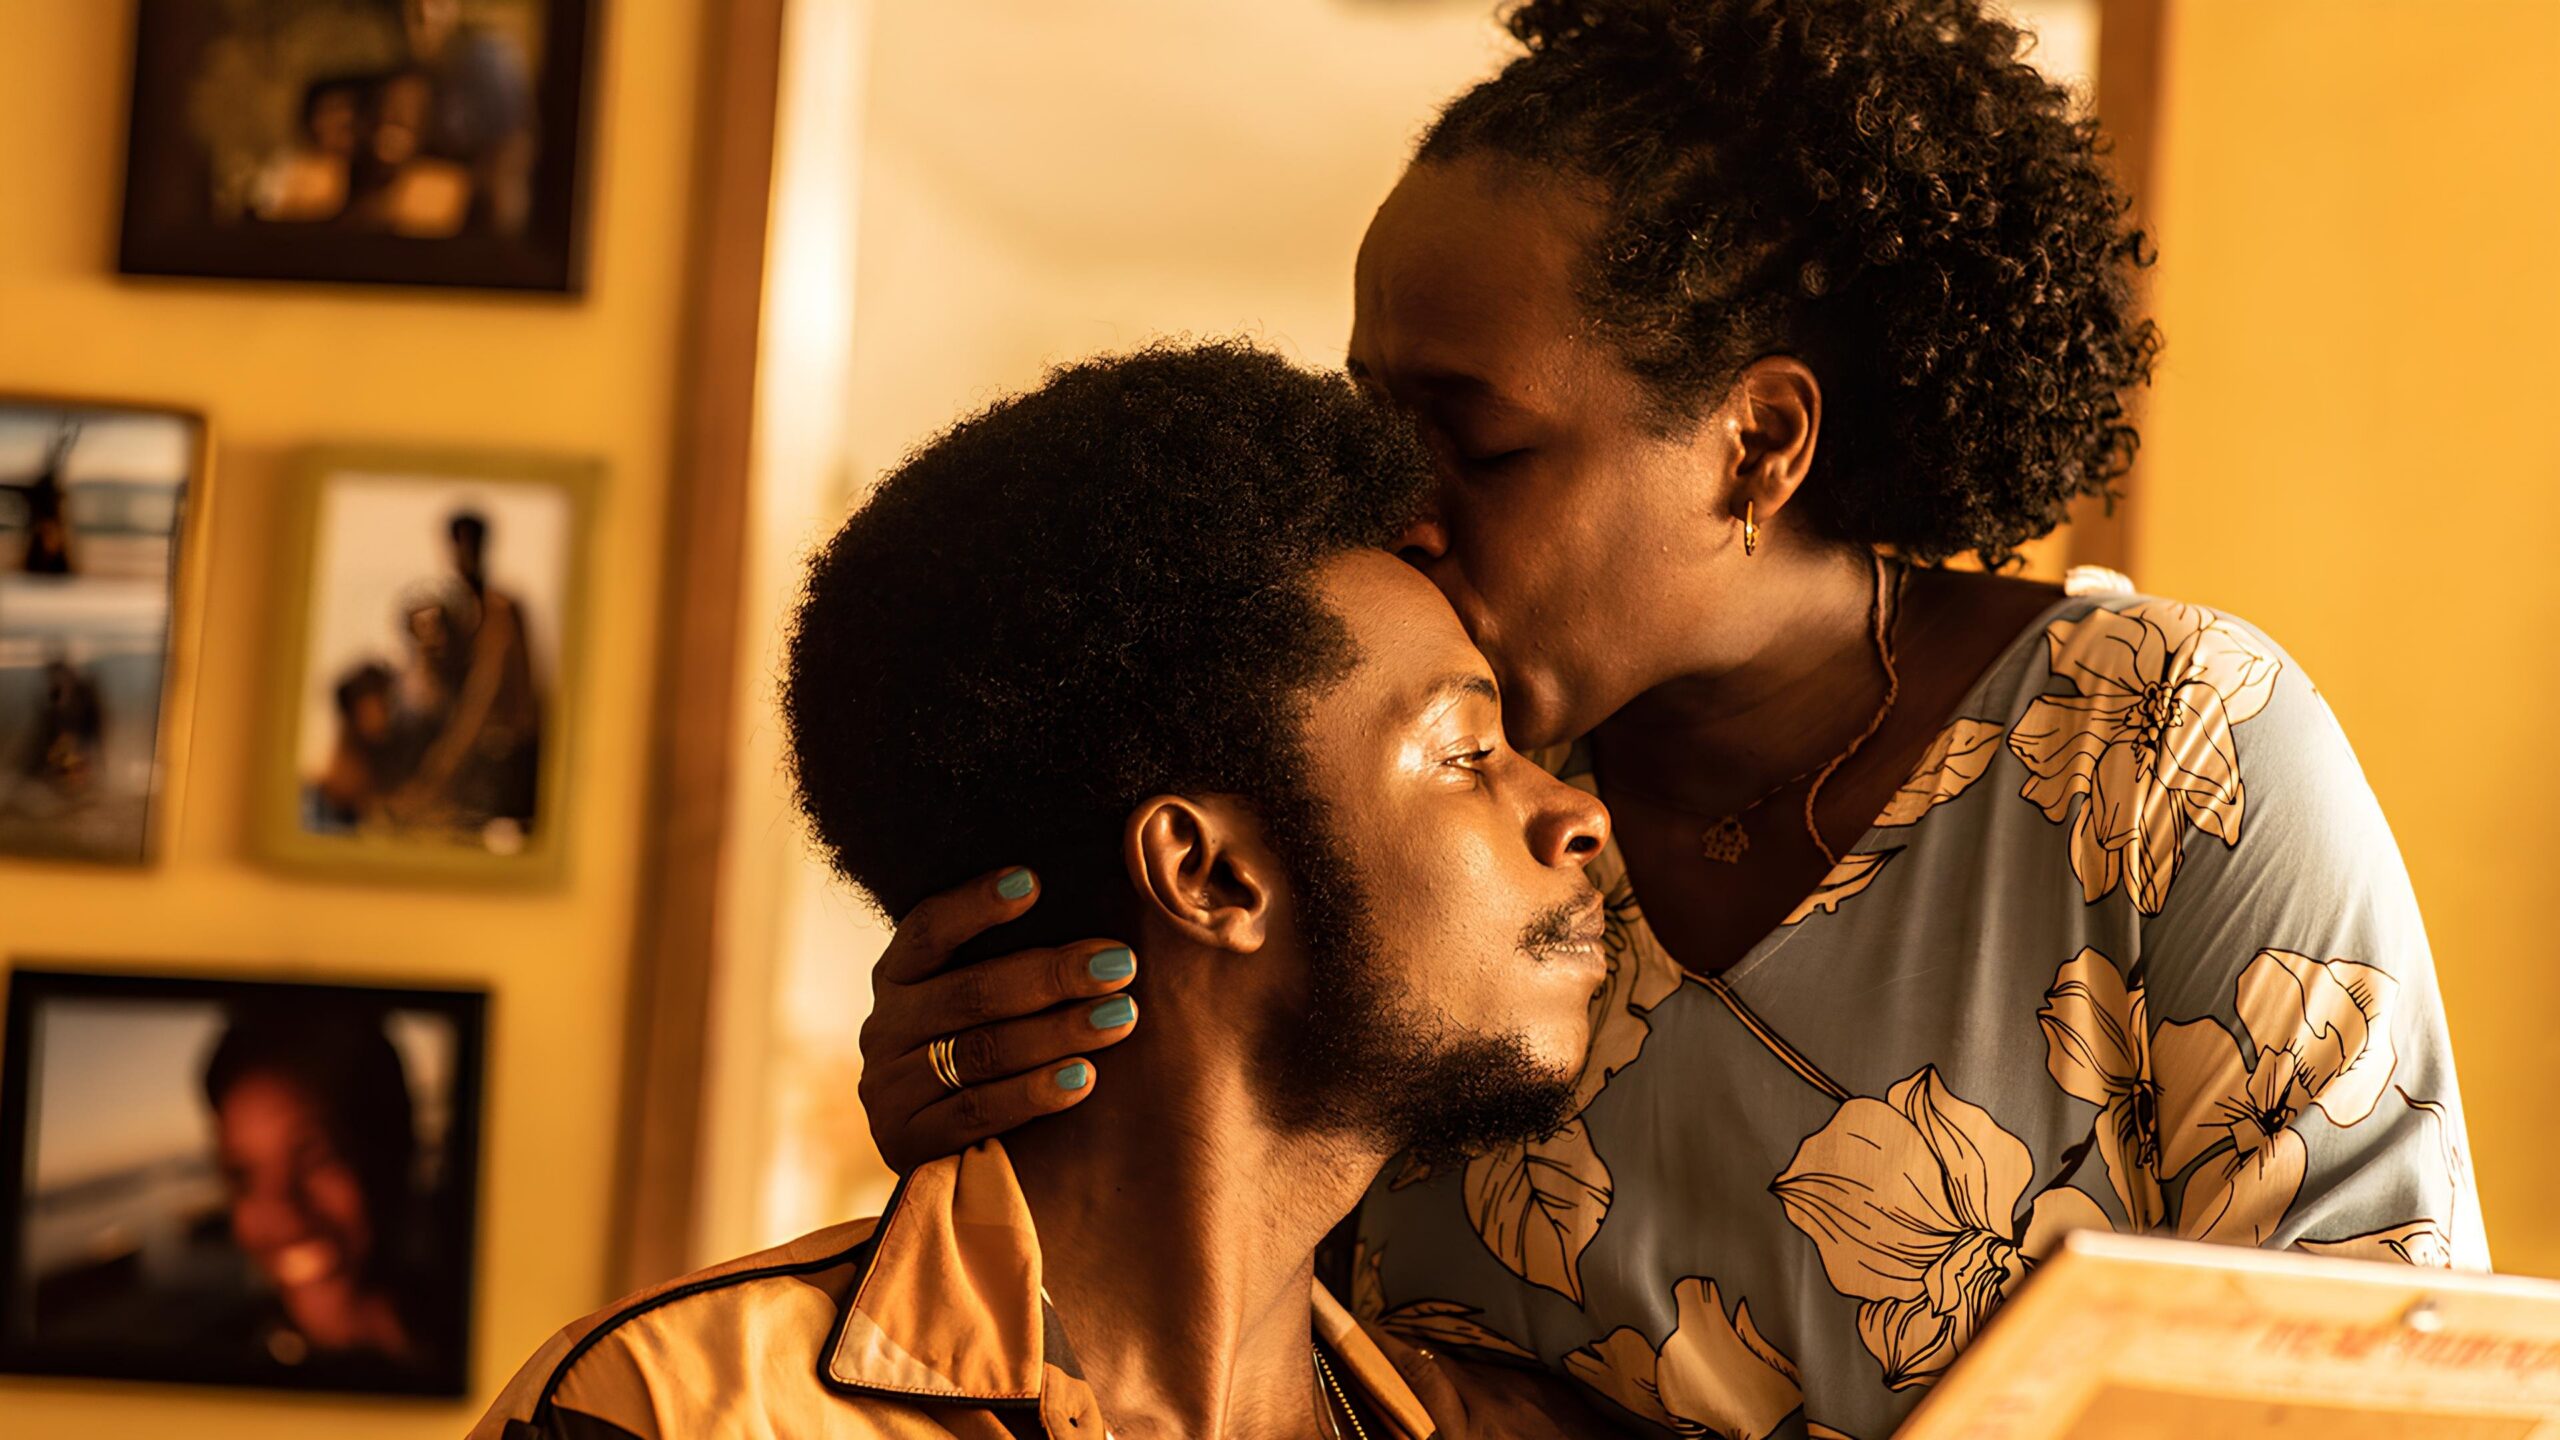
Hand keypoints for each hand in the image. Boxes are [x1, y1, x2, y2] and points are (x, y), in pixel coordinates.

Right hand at [858, 867, 1139, 1172]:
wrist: (947, 1159)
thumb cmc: (986, 1050)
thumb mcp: (980, 1002)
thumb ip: (1015, 961)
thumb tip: (1098, 913)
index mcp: (898, 977)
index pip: (927, 930)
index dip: (975, 905)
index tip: (1033, 881)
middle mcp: (884, 1028)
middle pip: (968, 993)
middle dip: (1051, 975)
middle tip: (1119, 965)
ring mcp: (889, 1089)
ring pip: (979, 1052)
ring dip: (1057, 1032)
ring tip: (1120, 1017)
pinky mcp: (906, 1143)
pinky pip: (976, 1113)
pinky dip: (1034, 1093)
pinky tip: (1085, 1078)